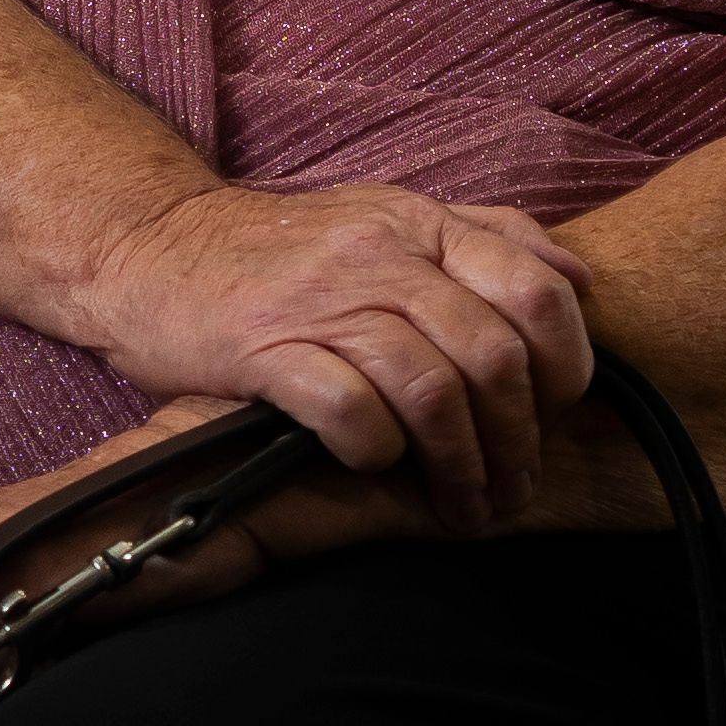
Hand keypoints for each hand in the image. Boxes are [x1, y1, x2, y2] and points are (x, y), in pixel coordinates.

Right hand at [84, 182, 589, 523]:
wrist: (148, 248)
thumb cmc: (276, 252)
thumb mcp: (384, 218)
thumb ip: (483, 239)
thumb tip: (577, 282)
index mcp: (419, 224)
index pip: (537, 290)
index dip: (566, 366)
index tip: (554, 417)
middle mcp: (378, 254)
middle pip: (492, 354)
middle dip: (517, 439)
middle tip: (511, 489)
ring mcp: (320, 300)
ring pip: (431, 389)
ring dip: (458, 464)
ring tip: (460, 506)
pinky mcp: (261, 347)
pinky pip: (348, 408)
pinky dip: (375, 449)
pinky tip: (373, 464)